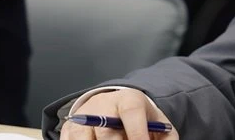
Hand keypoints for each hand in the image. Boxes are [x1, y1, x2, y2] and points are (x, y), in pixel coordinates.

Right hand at [60, 89, 178, 139]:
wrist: (113, 108)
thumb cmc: (139, 120)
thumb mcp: (157, 124)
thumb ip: (166, 138)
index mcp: (128, 99)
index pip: (131, 112)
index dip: (137, 132)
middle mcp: (102, 105)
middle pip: (108, 132)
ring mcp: (83, 118)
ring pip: (85, 139)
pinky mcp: (69, 131)